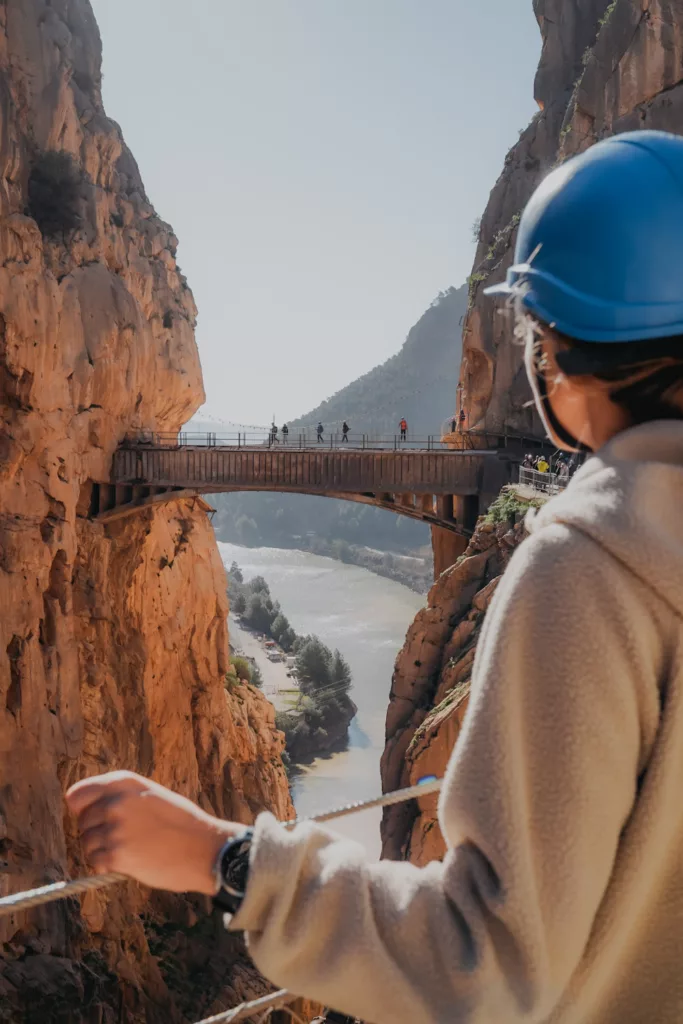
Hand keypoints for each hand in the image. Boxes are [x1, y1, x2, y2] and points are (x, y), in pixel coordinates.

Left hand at [66, 771, 239, 893]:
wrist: (204, 848)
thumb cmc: (180, 823)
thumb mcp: (151, 795)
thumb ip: (121, 797)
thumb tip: (88, 809)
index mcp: (124, 782)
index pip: (76, 795)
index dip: (82, 809)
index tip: (94, 818)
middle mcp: (116, 802)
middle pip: (82, 822)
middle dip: (96, 832)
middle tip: (123, 838)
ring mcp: (115, 828)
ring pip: (87, 843)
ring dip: (103, 851)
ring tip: (131, 850)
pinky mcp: (116, 854)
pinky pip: (95, 862)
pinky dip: (107, 867)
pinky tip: (130, 863)